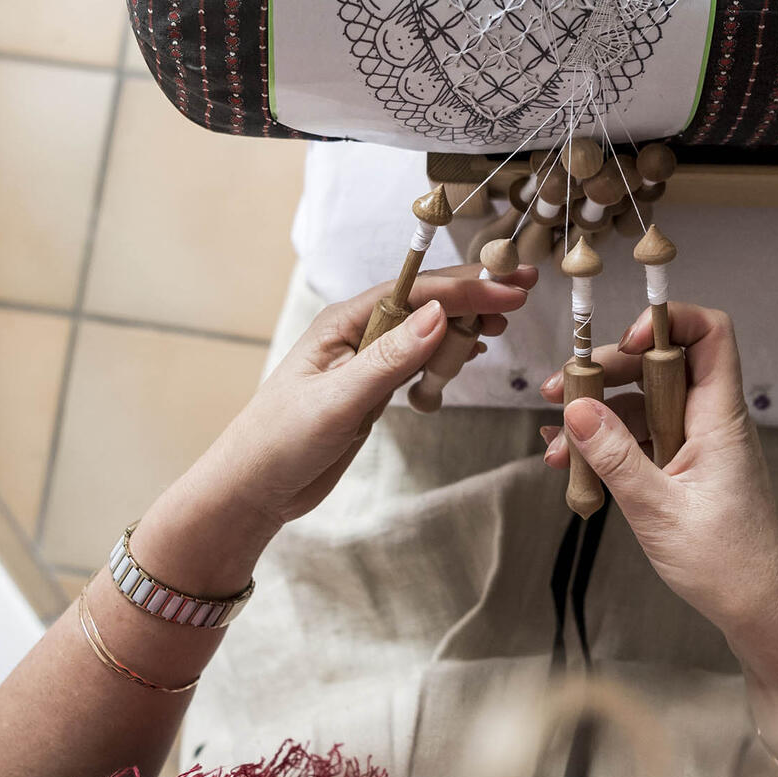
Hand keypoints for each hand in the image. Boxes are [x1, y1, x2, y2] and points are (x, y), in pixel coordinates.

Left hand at [136, 263, 537, 593]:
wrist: (253, 489)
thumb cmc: (281, 440)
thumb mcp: (339, 399)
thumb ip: (390, 358)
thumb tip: (439, 314)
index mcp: (343, 322)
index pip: (415, 292)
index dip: (466, 287)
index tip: (511, 289)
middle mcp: (356, 334)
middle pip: (424, 302)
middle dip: (473, 294)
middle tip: (524, 291)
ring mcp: (365, 362)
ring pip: (424, 329)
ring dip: (464, 322)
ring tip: (505, 320)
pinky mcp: (371, 391)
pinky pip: (417, 360)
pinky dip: (447, 352)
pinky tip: (471, 350)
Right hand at [541, 303, 777, 732]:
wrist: (759, 610)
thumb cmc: (725, 562)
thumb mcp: (656, 508)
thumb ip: (614, 455)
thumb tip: (575, 408)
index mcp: (719, 417)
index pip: (710, 334)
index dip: (667, 322)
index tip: (622, 343)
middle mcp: (710, 421)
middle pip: (660, 365)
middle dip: (608, 370)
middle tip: (560, 391)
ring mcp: (697, 445)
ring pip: (643, 405)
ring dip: (598, 415)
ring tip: (553, 441)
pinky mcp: (684, 470)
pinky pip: (642, 440)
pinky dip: (608, 446)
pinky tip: (570, 464)